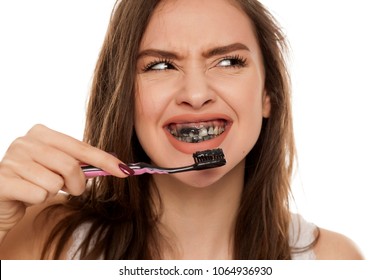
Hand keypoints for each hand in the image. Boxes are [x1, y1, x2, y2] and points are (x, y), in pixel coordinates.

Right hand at [0, 124, 128, 241]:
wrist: (2, 197)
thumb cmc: (35, 180)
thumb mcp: (59, 166)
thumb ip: (81, 162)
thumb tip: (117, 166)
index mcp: (42, 133)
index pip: (81, 147)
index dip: (105, 160)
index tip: (125, 171)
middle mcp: (25, 141)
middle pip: (70, 166)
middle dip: (77, 184)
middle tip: (69, 188)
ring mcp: (11, 159)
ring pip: (54, 182)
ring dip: (53, 192)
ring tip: (41, 188)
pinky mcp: (2, 179)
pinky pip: (38, 194)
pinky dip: (37, 199)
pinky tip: (26, 195)